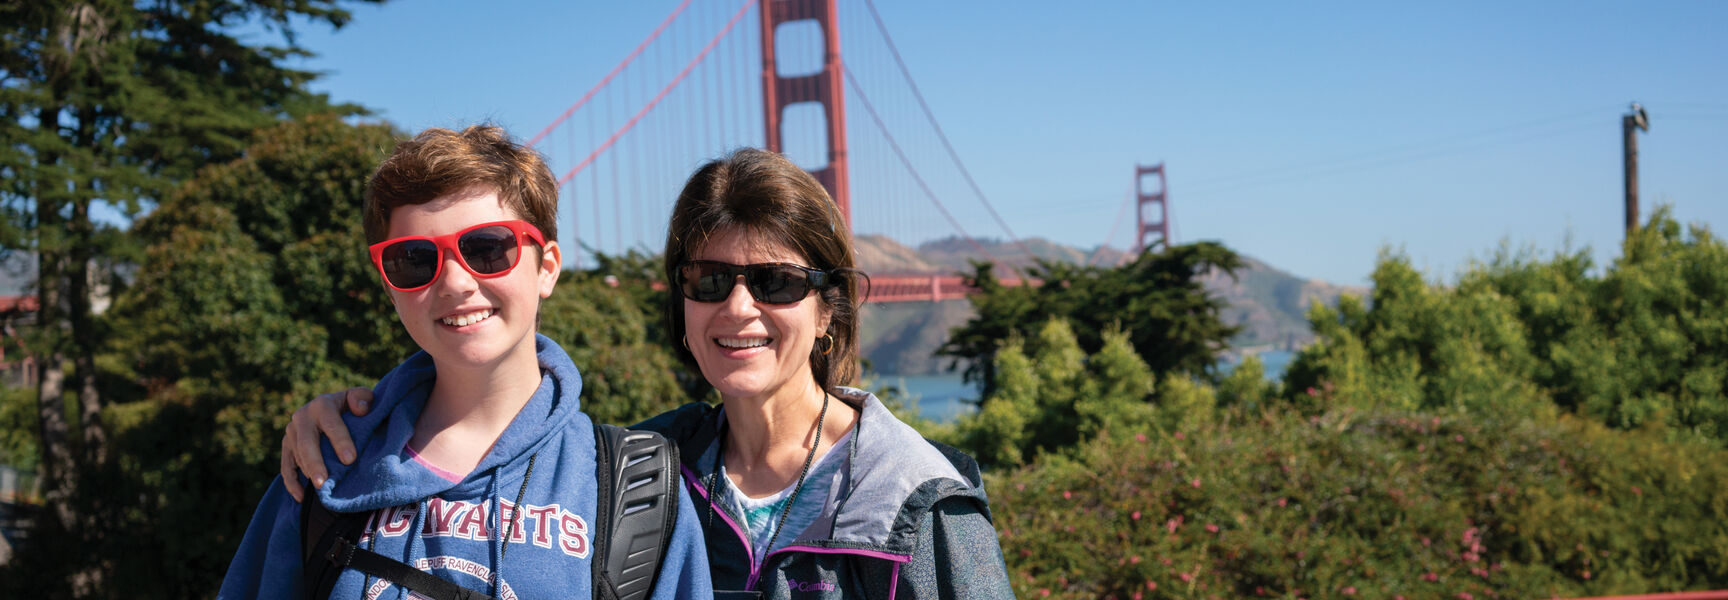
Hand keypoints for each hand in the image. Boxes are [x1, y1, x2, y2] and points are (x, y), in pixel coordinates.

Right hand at [280, 387, 372, 501]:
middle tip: (324, 482)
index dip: (341, 441)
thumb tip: (360, 409)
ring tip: (319, 490)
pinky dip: (292, 483)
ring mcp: (291, 432)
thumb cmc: (352, 406)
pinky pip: (286, 467)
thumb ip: (363, 398)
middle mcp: (302, 417)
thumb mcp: (360, 397)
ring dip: (307, 473)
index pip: (331, 424)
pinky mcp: (286, 446)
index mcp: (322, 404)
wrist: (332, 409)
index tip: (350, 460)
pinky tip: (301, 496)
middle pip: (307, 443)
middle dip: (315, 464)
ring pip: (297, 456)